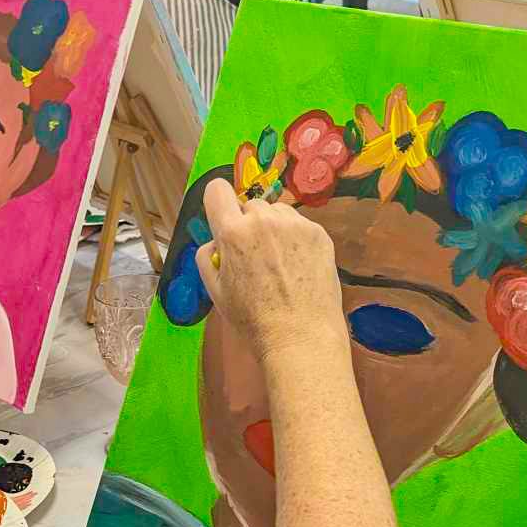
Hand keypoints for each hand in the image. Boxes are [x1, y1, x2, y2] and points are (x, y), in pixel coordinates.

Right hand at [194, 176, 343, 364]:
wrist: (301, 336)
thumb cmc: (253, 319)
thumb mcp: (215, 291)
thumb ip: (207, 256)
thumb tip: (216, 241)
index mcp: (233, 232)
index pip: (216, 190)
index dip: (217, 202)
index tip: (223, 216)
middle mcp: (264, 219)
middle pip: (250, 205)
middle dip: (248, 224)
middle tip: (255, 256)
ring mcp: (296, 224)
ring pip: (277, 213)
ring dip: (273, 228)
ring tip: (279, 262)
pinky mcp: (319, 233)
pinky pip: (300, 225)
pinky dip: (296, 239)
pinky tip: (297, 267)